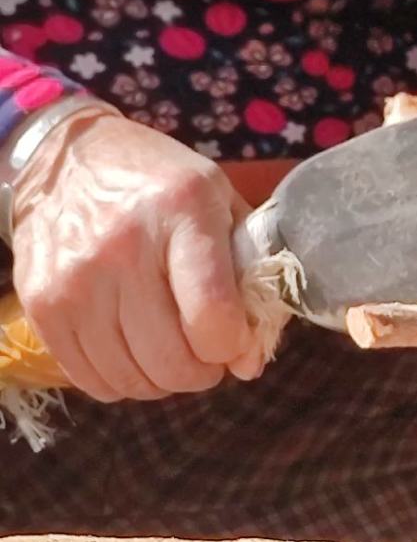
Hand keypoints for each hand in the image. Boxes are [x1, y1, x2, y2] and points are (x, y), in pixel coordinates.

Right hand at [12, 106, 263, 402]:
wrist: (63, 161)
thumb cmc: (156, 185)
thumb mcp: (218, 203)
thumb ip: (247, 278)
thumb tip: (248, 364)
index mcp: (182, 209)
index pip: (213, 317)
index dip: (233, 346)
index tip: (233, 338)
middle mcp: (123, 246)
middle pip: (172, 361)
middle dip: (201, 372)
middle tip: (202, 353)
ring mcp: (75, 280)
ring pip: (133, 380)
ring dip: (161, 380)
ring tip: (167, 350)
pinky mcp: (42, 305)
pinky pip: (93, 381)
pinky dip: (121, 381)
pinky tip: (130, 350)